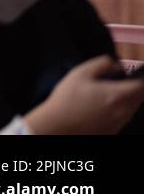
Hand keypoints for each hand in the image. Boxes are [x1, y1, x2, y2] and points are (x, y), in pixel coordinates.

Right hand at [24, 55, 143, 133]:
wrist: (58, 124)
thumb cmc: (67, 98)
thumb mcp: (80, 73)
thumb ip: (101, 64)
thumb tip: (115, 65)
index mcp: (117, 95)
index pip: (140, 85)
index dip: (139, 78)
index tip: (133, 73)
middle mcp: (123, 110)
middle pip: (140, 98)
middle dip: (135, 88)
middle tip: (123, 82)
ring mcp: (119, 122)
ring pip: (133, 109)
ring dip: (129, 99)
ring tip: (113, 94)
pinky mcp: (113, 130)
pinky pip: (124, 118)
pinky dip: (122, 110)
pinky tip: (106, 107)